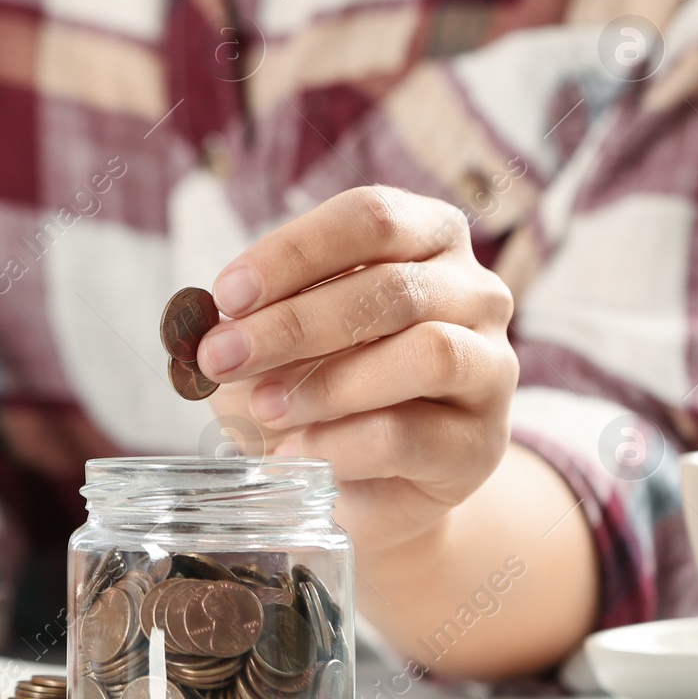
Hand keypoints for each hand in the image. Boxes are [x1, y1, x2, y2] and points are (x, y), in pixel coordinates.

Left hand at [198, 186, 518, 557]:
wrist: (373, 481)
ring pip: (426, 353)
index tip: (227, 295)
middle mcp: (475, 292)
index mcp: (426, 238)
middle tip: (222, 357)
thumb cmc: (323, 384)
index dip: (294, 252)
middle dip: (293, 323)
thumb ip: (252, 324)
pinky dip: (340, 443)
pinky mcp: (480, 445)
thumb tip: (206, 329)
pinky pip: (412, 435)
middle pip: (393, 287)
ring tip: (263, 407)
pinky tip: (293, 454)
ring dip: (328, 382)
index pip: (371, 217)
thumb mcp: (281, 343)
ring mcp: (491, 368)